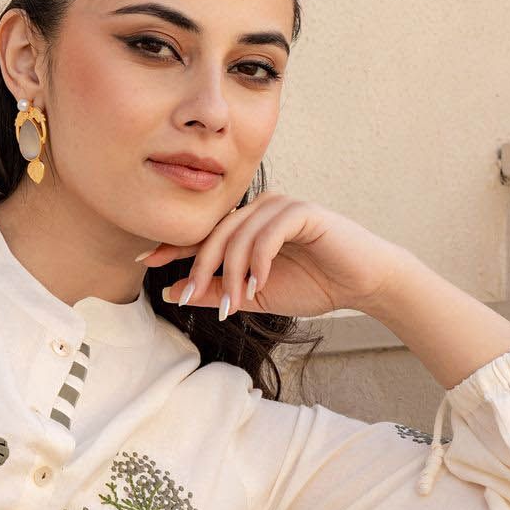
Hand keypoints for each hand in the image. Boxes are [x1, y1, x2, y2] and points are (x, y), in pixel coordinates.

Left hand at [140, 190, 407, 318]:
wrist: (361, 283)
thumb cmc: (313, 285)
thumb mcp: (254, 296)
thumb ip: (217, 293)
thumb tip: (173, 293)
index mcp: (247, 226)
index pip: (205, 233)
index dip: (175, 246)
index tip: (147, 261)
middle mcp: (260, 210)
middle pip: (216, 232)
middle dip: (200, 266)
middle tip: (190, 296)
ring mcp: (282, 207)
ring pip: (240, 234)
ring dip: (232, 272)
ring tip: (235, 301)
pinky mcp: (303, 212)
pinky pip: (269, 232)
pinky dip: (259, 260)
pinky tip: (258, 283)